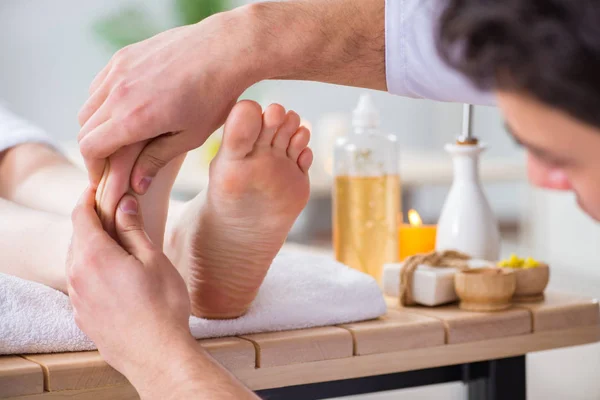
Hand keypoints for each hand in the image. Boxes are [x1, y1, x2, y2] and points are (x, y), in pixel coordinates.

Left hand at [67, 188, 259, 399]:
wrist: (156, 355)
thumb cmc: (162, 305)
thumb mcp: (153, 260)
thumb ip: (133, 229)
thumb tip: (123, 203)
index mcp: (93, 255)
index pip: (81, 214)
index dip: (89, 197)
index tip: (100, 188)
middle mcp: (77, 274)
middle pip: (77, 236)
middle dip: (92, 221)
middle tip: (115, 213)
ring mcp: (77, 298)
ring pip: (77, 260)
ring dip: (92, 247)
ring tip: (118, 245)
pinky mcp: (82, 315)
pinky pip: (81, 283)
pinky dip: (93, 270)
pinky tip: (116, 276)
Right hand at [77, 8, 256, 192]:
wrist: (225, 50)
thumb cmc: (214, 97)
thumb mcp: (191, 137)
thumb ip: (157, 159)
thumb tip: (137, 184)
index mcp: (133, 118)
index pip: (90, 147)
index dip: (94, 167)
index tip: (103, 177)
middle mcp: (118, 93)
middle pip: (85, 128)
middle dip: (94, 149)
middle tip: (110, 161)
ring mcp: (118, 70)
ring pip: (89, 105)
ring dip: (97, 124)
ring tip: (118, 136)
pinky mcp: (124, 56)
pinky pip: (100, 83)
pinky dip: (104, 100)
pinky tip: (126, 108)